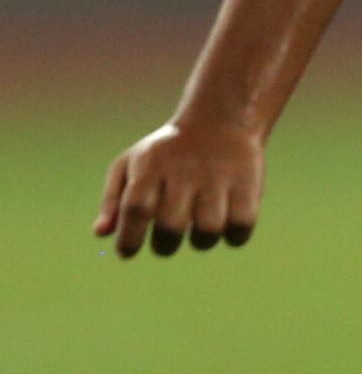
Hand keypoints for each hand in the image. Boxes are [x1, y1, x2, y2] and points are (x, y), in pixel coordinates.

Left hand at [94, 116, 267, 257]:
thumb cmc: (166, 153)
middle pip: (171, 225)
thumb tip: (101, 233)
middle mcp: (184, 173)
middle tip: (166, 241)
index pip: (136, 209)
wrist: (219, 120)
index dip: (129, 237)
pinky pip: (242, 225)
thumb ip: (114, 200)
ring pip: (208, 230)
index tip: (127, 252)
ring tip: (199, 231)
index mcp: (150, 168)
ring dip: (201, 241)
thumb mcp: (131, 165)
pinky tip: (227, 226)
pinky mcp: (248, 184)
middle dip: (165, 245)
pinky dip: (234, 236)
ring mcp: (218, 178)